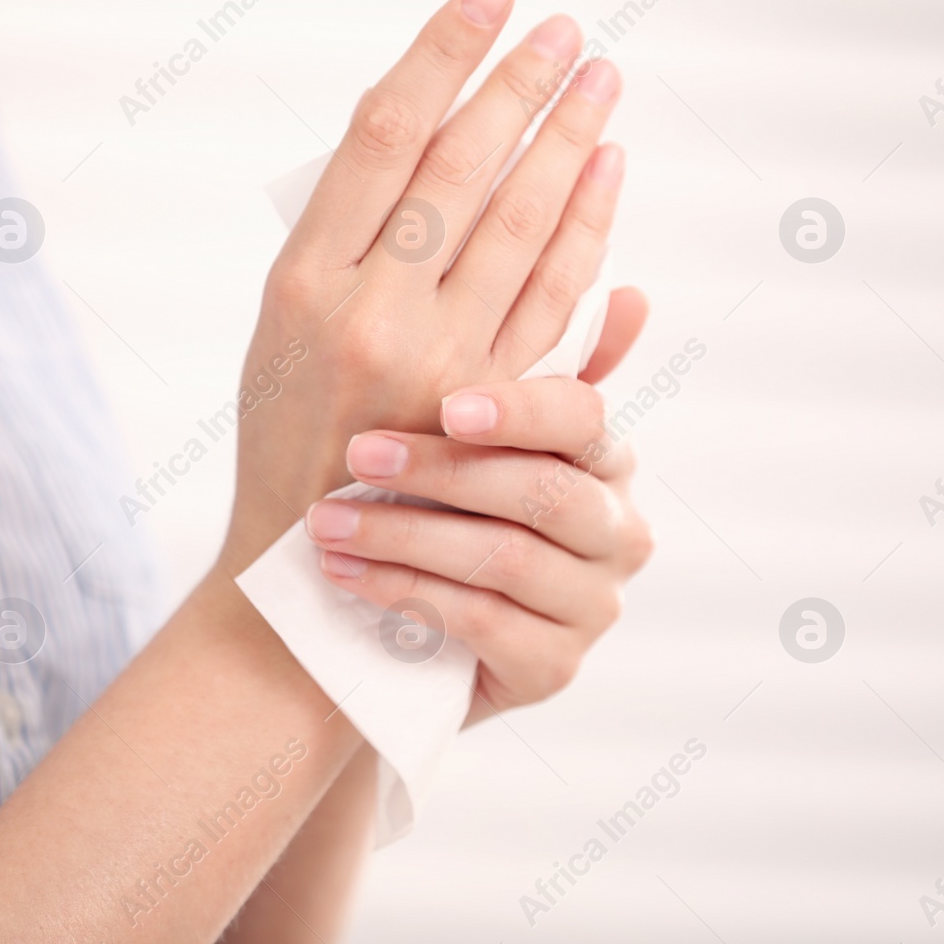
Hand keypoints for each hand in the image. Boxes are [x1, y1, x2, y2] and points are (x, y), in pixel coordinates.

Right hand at [217, 0, 624, 574]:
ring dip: (568, 143)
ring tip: (598, 80)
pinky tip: (606, 173)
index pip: (384, 134)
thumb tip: (434, 140)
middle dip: (523, 86)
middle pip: (464, 168)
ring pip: (521, 226)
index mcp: (302, 280)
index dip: (443, 53)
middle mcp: (372, 315)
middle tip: (567, 29)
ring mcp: (442, 365)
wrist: (307, 569)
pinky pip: (557, 300)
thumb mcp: (285, 325)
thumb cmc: (292, 432)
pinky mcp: (496, 409)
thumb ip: (352, 237)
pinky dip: (589, 230)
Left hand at [301, 365, 651, 718]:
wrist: (392, 632)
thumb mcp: (463, 434)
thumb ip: (508, 354)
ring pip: (508, 559)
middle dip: (442, 472)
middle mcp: (618, 529)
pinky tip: (345, 575)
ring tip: (325, 524)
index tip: (448, 404)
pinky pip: (483, 624)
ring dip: (406, 536)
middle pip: (546, 490)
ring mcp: (592, 604)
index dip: (521, 408)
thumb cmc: (432, 509)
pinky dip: (407, 596)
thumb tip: (595, 275)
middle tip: (356, 454)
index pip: (584, 416)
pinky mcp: (555, 668)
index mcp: (606, 458)